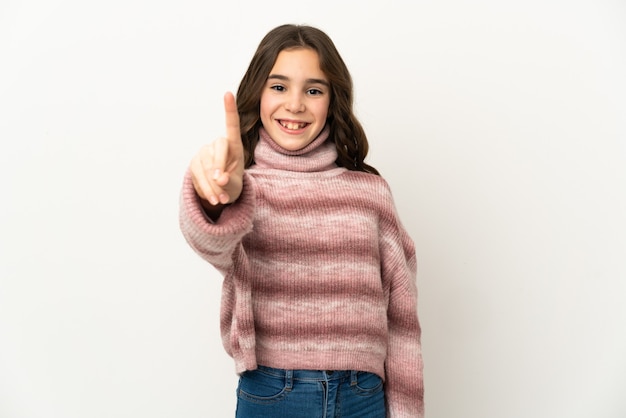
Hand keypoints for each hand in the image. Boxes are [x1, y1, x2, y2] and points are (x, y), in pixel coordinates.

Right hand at [190, 92, 244, 209]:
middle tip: (222, 183)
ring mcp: (204, 153)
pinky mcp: (194, 162)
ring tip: (220, 200)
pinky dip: (205, 189)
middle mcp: (218, 145)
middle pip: (218, 149)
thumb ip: (229, 182)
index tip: (228, 94)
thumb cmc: (232, 185)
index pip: (231, 126)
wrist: (220, 194)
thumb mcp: (236, 186)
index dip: (229, 110)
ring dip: (212, 185)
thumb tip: (219, 179)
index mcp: (234, 146)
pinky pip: (197, 174)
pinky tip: (212, 198)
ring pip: (205, 165)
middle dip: (219, 167)